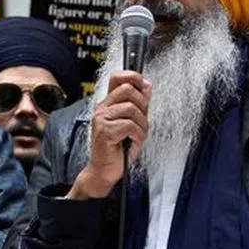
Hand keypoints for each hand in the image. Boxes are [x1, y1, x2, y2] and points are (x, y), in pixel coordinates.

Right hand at [67, 71, 150, 199]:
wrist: (104, 171)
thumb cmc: (118, 149)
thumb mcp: (133, 123)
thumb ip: (139, 104)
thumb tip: (147, 86)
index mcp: (108, 104)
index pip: (117, 78)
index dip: (132, 77)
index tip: (143, 85)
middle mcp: (102, 109)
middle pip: (128, 90)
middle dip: (142, 105)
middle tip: (140, 121)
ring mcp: (101, 119)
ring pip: (131, 109)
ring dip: (141, 125)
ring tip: (136, 136)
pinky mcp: (105, 131)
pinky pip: (130, 125)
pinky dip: (137, 135)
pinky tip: (132, 142)